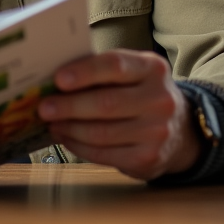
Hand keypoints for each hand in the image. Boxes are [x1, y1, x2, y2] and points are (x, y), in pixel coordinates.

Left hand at [37, 50, 200, 180]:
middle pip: (106, 103)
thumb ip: (102, 72)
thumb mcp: (133, 74)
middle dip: (69, 106)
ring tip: (51, 123)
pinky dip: (79, 146)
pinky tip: (66, 137)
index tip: (58, 79)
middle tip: (44, 107)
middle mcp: (161, 99)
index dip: (85, 72)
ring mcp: (158, 131)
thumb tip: (54, 79)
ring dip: (70, 128)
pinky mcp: (149, 158)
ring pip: (102, 133)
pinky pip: (104, 154)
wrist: (180, 130)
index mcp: (153, 68)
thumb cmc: (140, 94)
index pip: (116, 65)